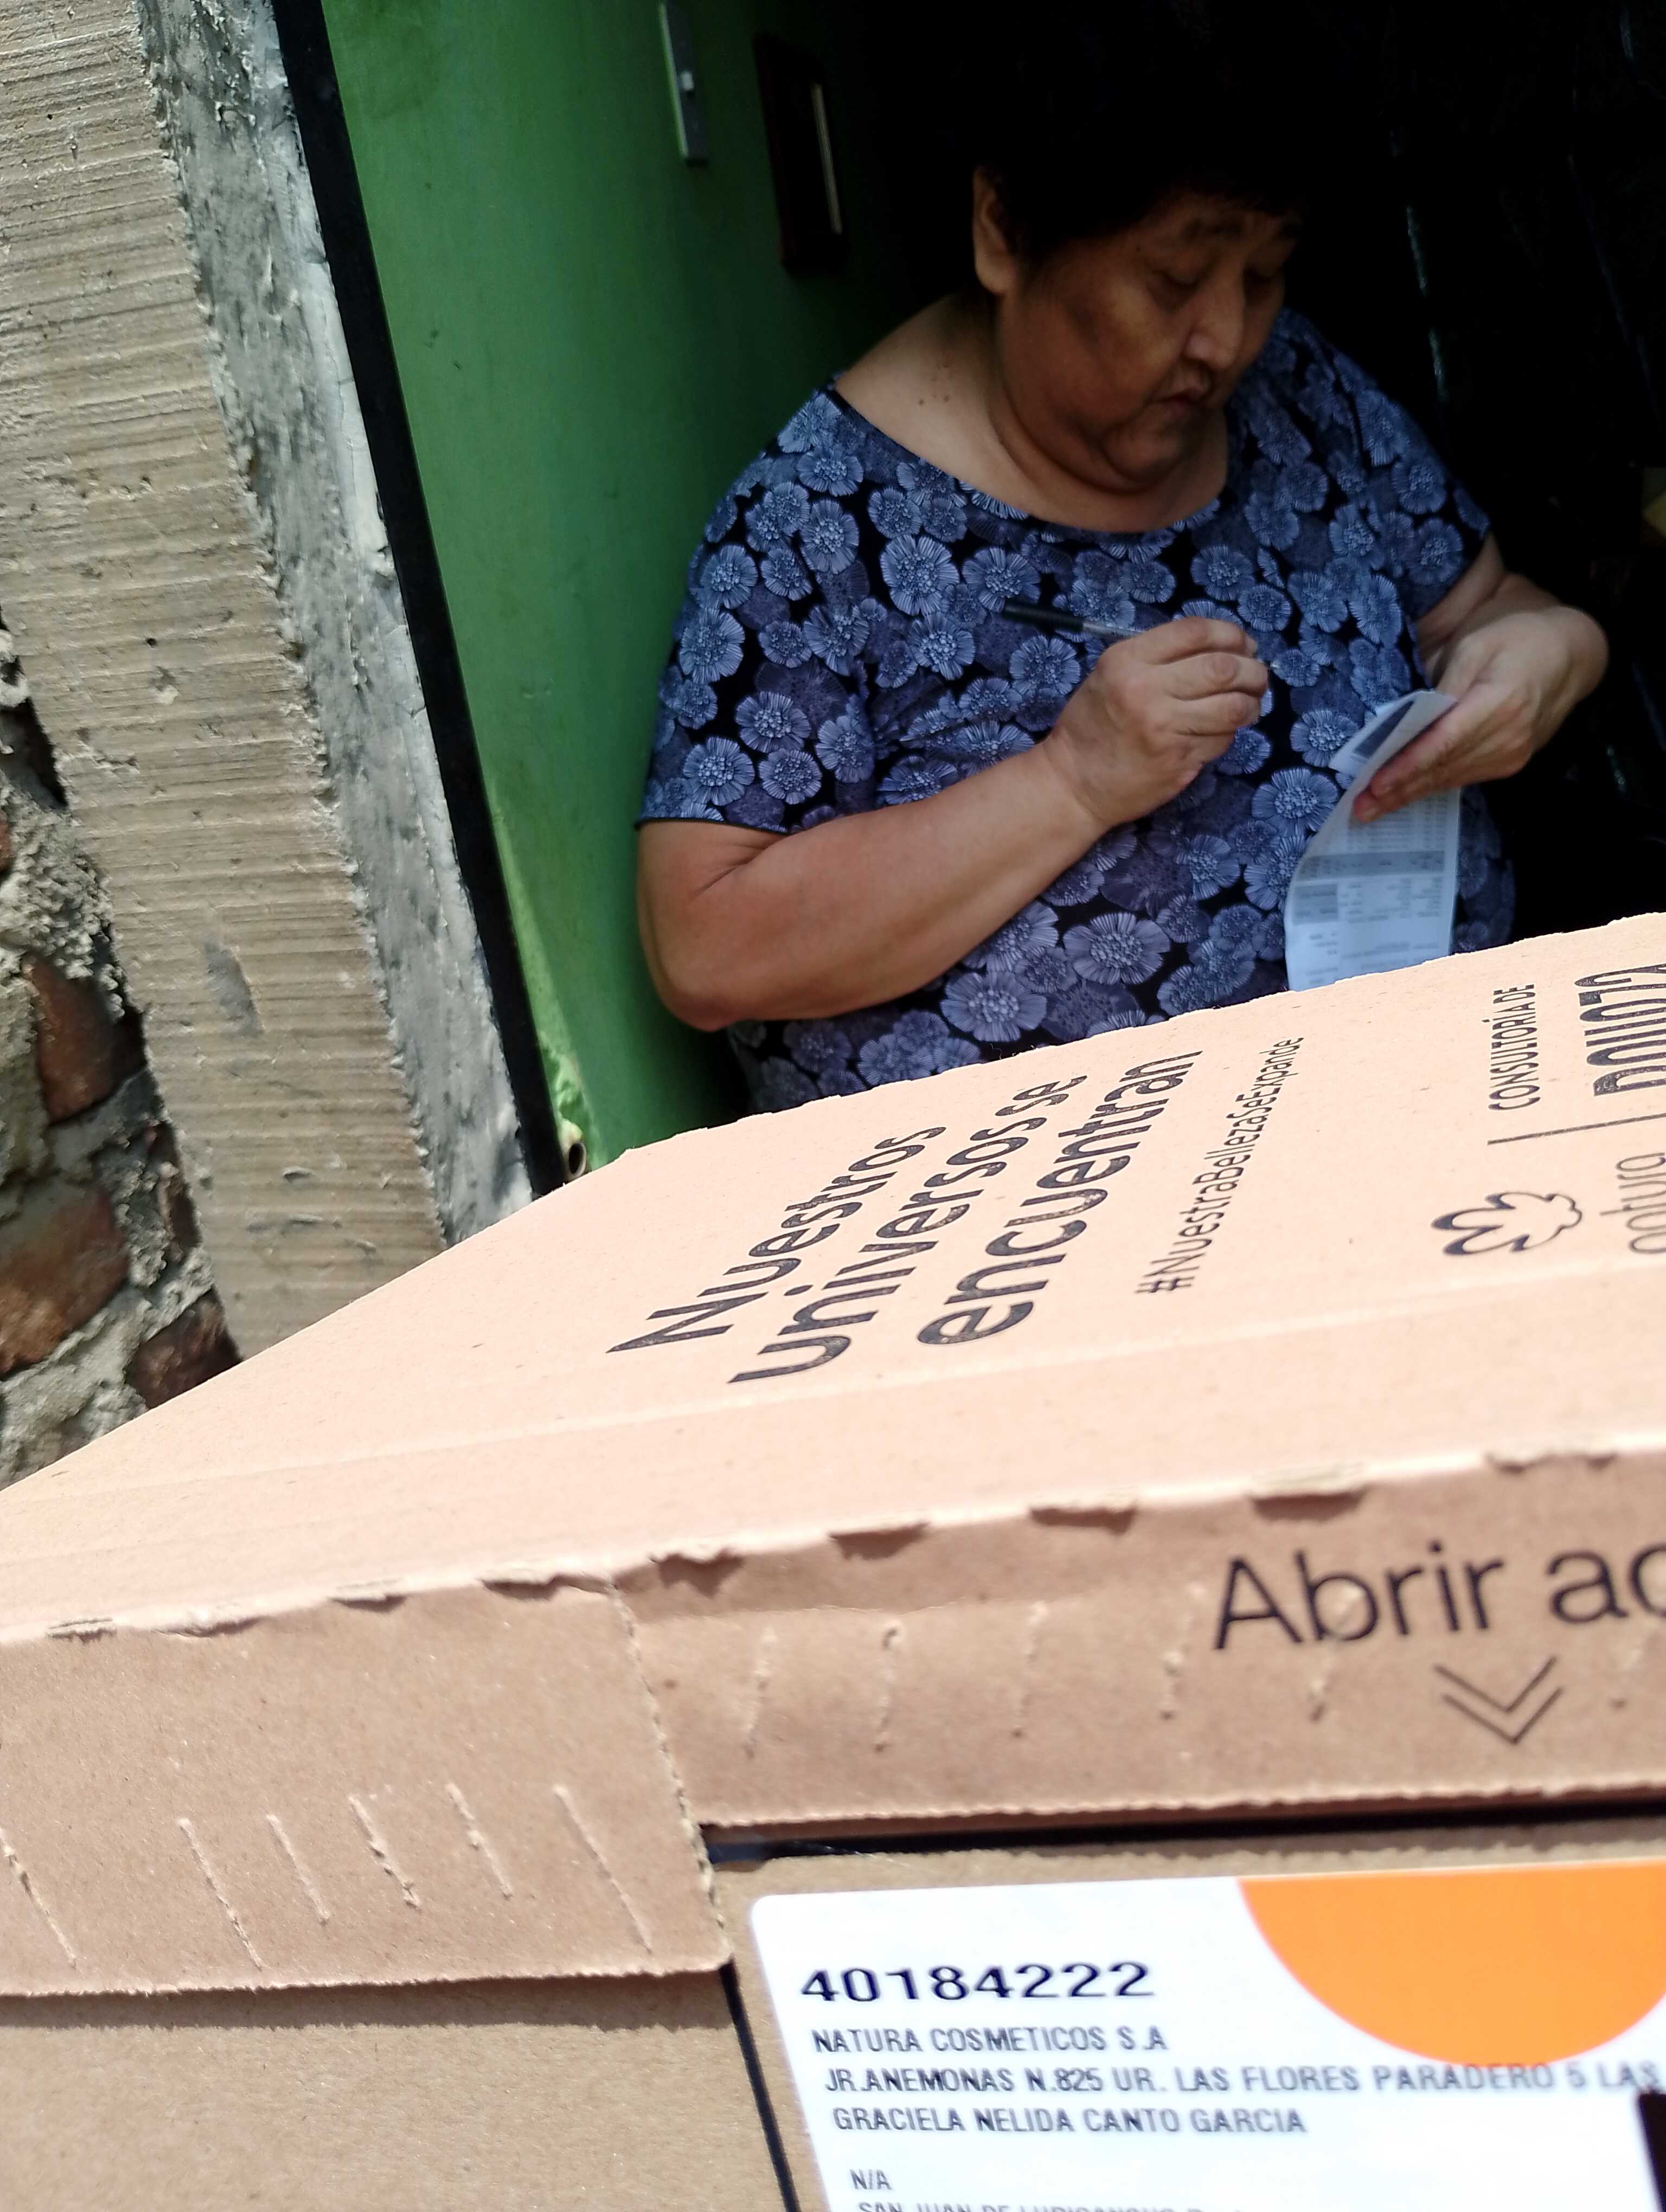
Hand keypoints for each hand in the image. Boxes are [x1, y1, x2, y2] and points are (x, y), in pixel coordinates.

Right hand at [1045, 617, 1267, 829]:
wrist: (1073, 784)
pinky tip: (1221, 730)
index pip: (1195, 631)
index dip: (1231, 634)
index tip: (1243, 644)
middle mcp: (1146, 690)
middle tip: (1257, 675)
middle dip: (1251, 669)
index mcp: (1127, 660)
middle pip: (1222, 668)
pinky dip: (1230, 732)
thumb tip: (1224, 648)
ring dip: (1251, 702)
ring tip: (1251, 702)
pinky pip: (1222, 739)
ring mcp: (1164, 728)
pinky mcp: (1178, 760)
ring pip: (1232, 706)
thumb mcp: (1110, 674)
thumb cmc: (1092, 725)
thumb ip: (1157, 656)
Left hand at [1354, 607, 1601, 822]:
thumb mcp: (1476, 646)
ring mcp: (1512, 754)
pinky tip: (1404, 793)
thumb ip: (1444, 684)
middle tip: (1360, 808)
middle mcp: (1508, 736)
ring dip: (1411, 794)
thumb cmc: (1517, 639)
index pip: (1444, 742)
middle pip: (1444, 768)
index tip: (1377, 783)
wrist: (1569, 655)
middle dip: (1399, 790)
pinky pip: (1464, 776)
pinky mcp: (1511, 762)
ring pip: (1452, 778)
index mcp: (1499, 702)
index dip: (1408, 766)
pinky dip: (1432, 785)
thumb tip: (1409, 717)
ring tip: (1373, 808)